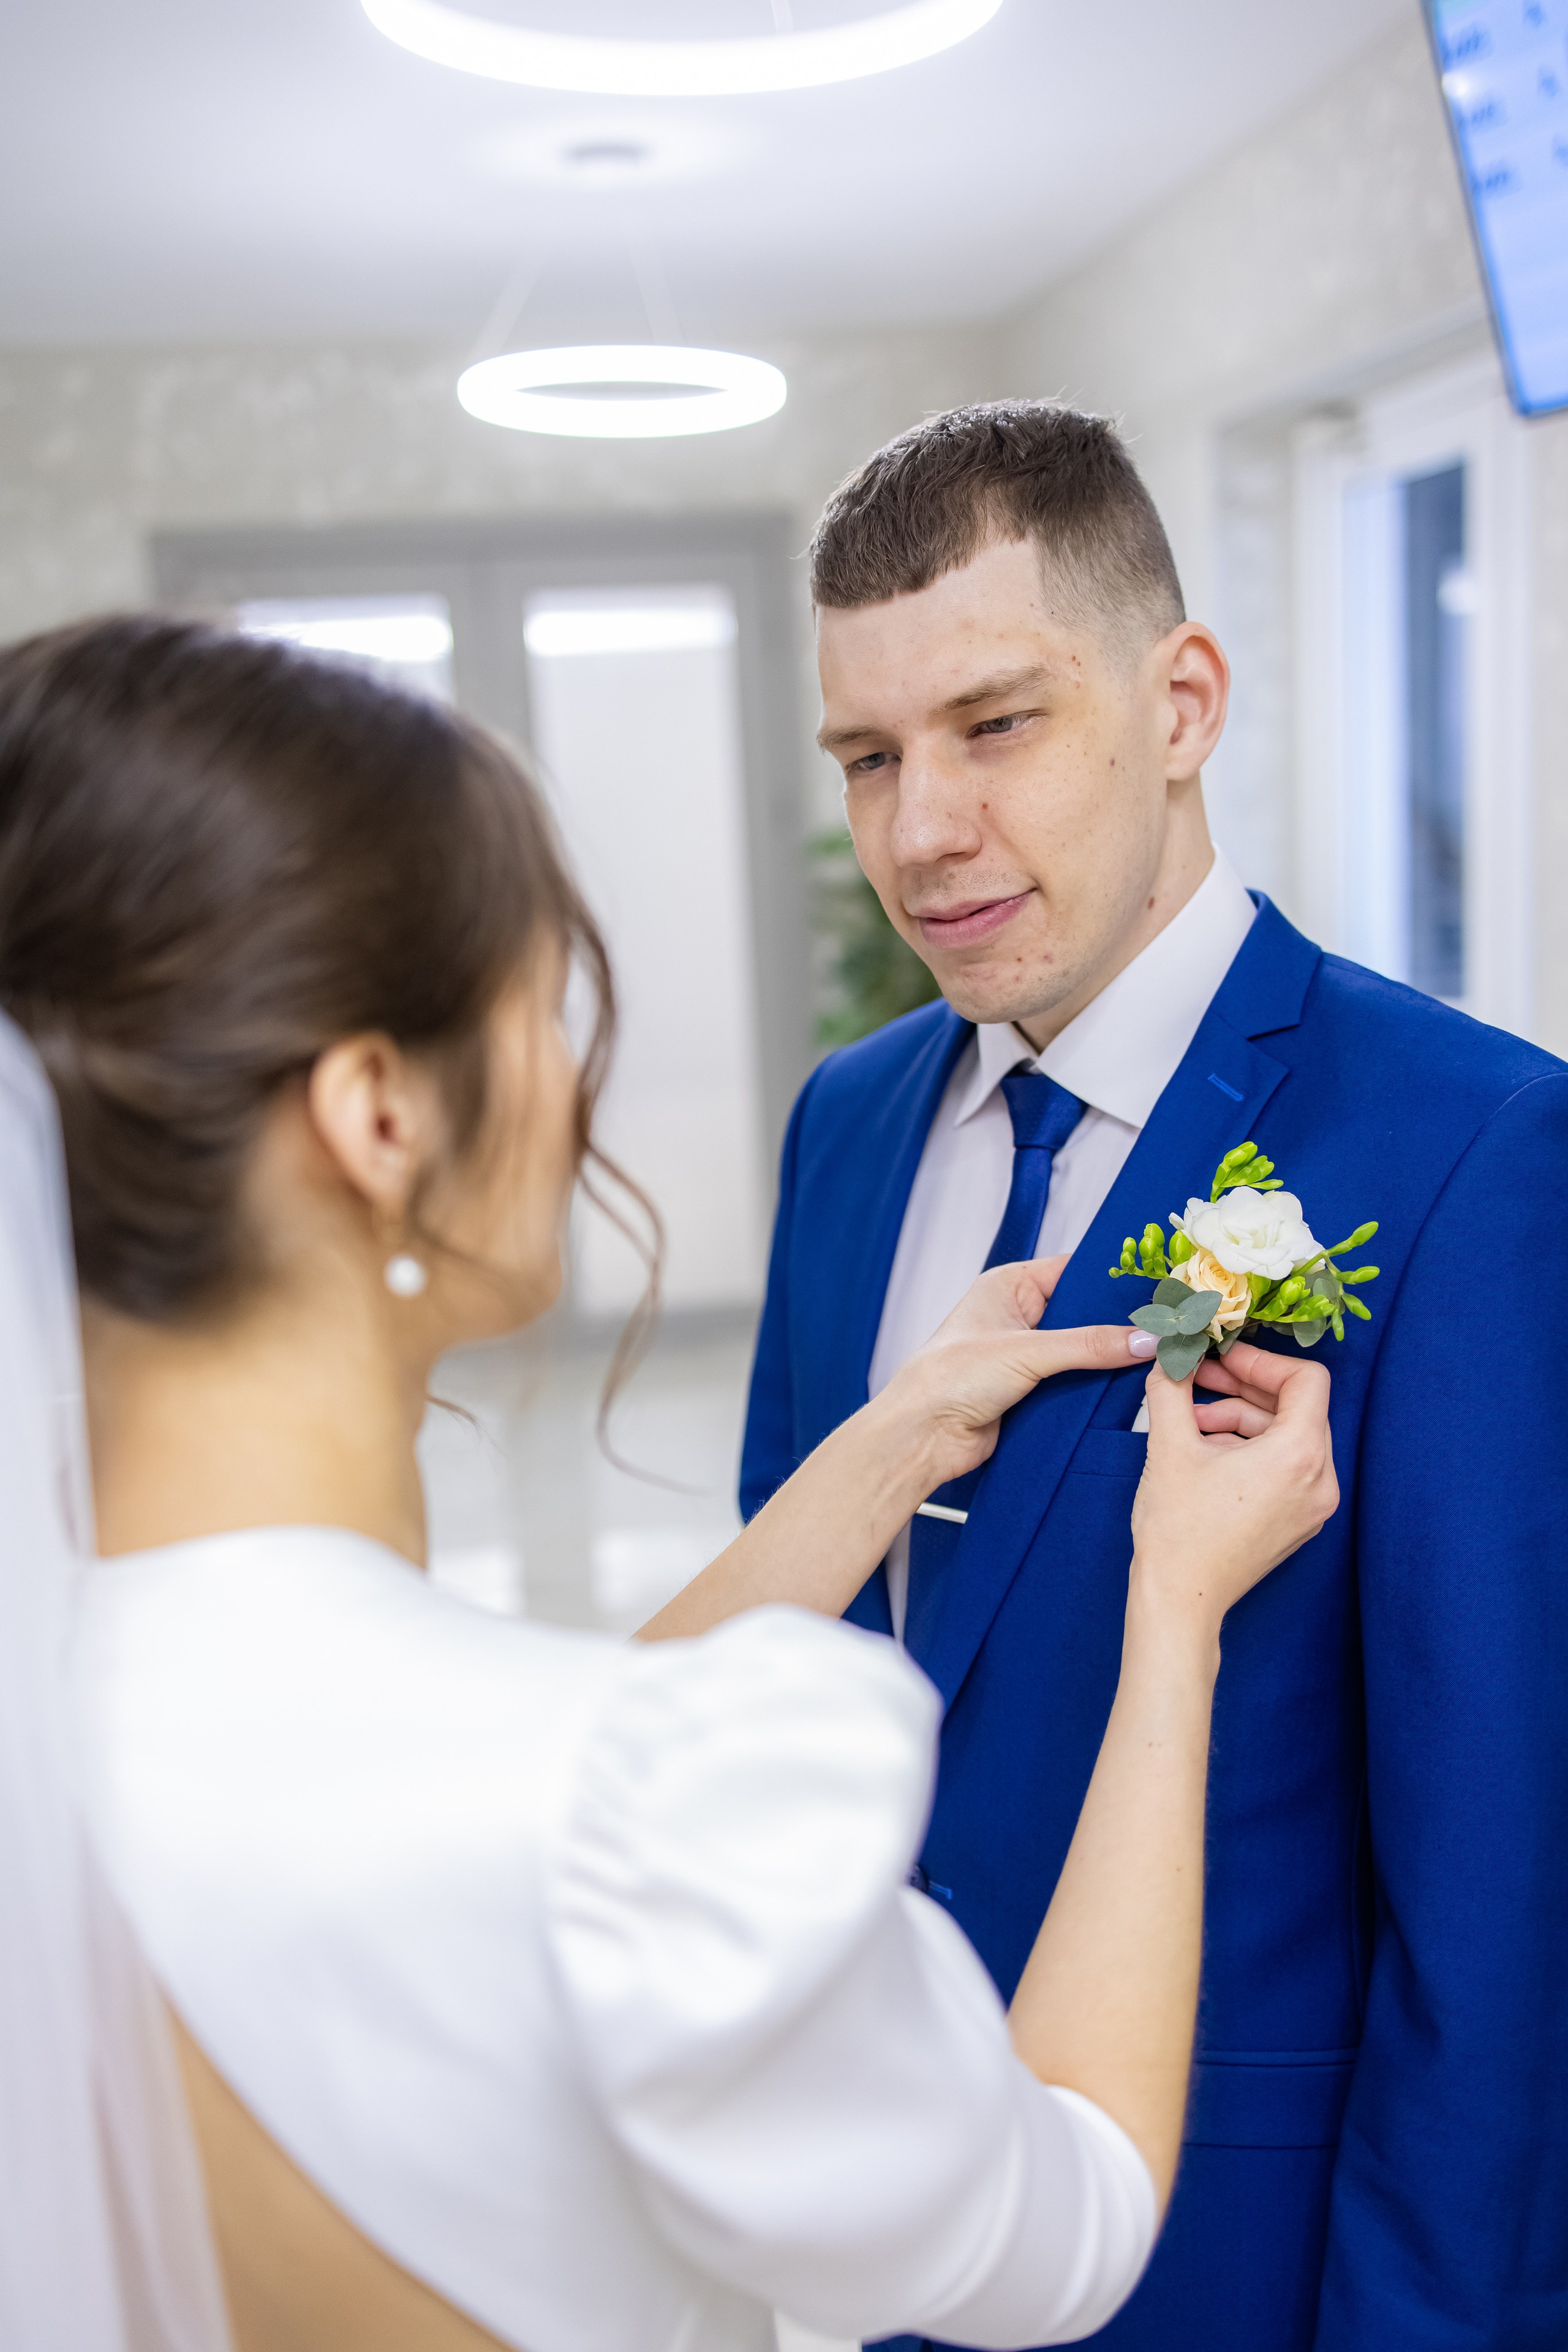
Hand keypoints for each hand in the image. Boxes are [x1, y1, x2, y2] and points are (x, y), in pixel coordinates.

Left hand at [878, 1256, 1159, 1494]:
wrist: (922, 1437)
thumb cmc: (947, 1378)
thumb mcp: (1026, 1352)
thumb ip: (1088, 1345)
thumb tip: (1141, 1339)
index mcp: (1009, 1286)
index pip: (1073, 1272)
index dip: (1112, 1282)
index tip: (1156, 1288)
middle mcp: (1019, 1316)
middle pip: (1083, 1314)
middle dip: (1117, 1325)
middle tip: (1163, 1328)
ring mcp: (1026, 1355)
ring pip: (1083, 1351)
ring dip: (1108, 1360)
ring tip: (1153, 1357)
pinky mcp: (1032, 1391)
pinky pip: (1075, 1383)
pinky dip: (1096, 1388)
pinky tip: (1126, 1389)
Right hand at [1130, 1342, 1337, 1642]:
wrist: (1180, 1601)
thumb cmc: (1179, 1530)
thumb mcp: (1169, 1446)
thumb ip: (1172, 1389)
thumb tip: (1171, 1356)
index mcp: (1300, 1455)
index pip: (1306, 1379)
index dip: (1260, 1360)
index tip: (1221, 1357)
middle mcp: (1320, 1481)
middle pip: (1295, 1408)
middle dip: (1242, 1389)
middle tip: (1198, 1378)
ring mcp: (1313, 1507)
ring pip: (1286, 1438)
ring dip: (1239, 1420)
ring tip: (1190, 1423)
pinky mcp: (1298, 1523)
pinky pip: (1284, 1469)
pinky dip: (1249, 1451)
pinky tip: (1205, 1453)